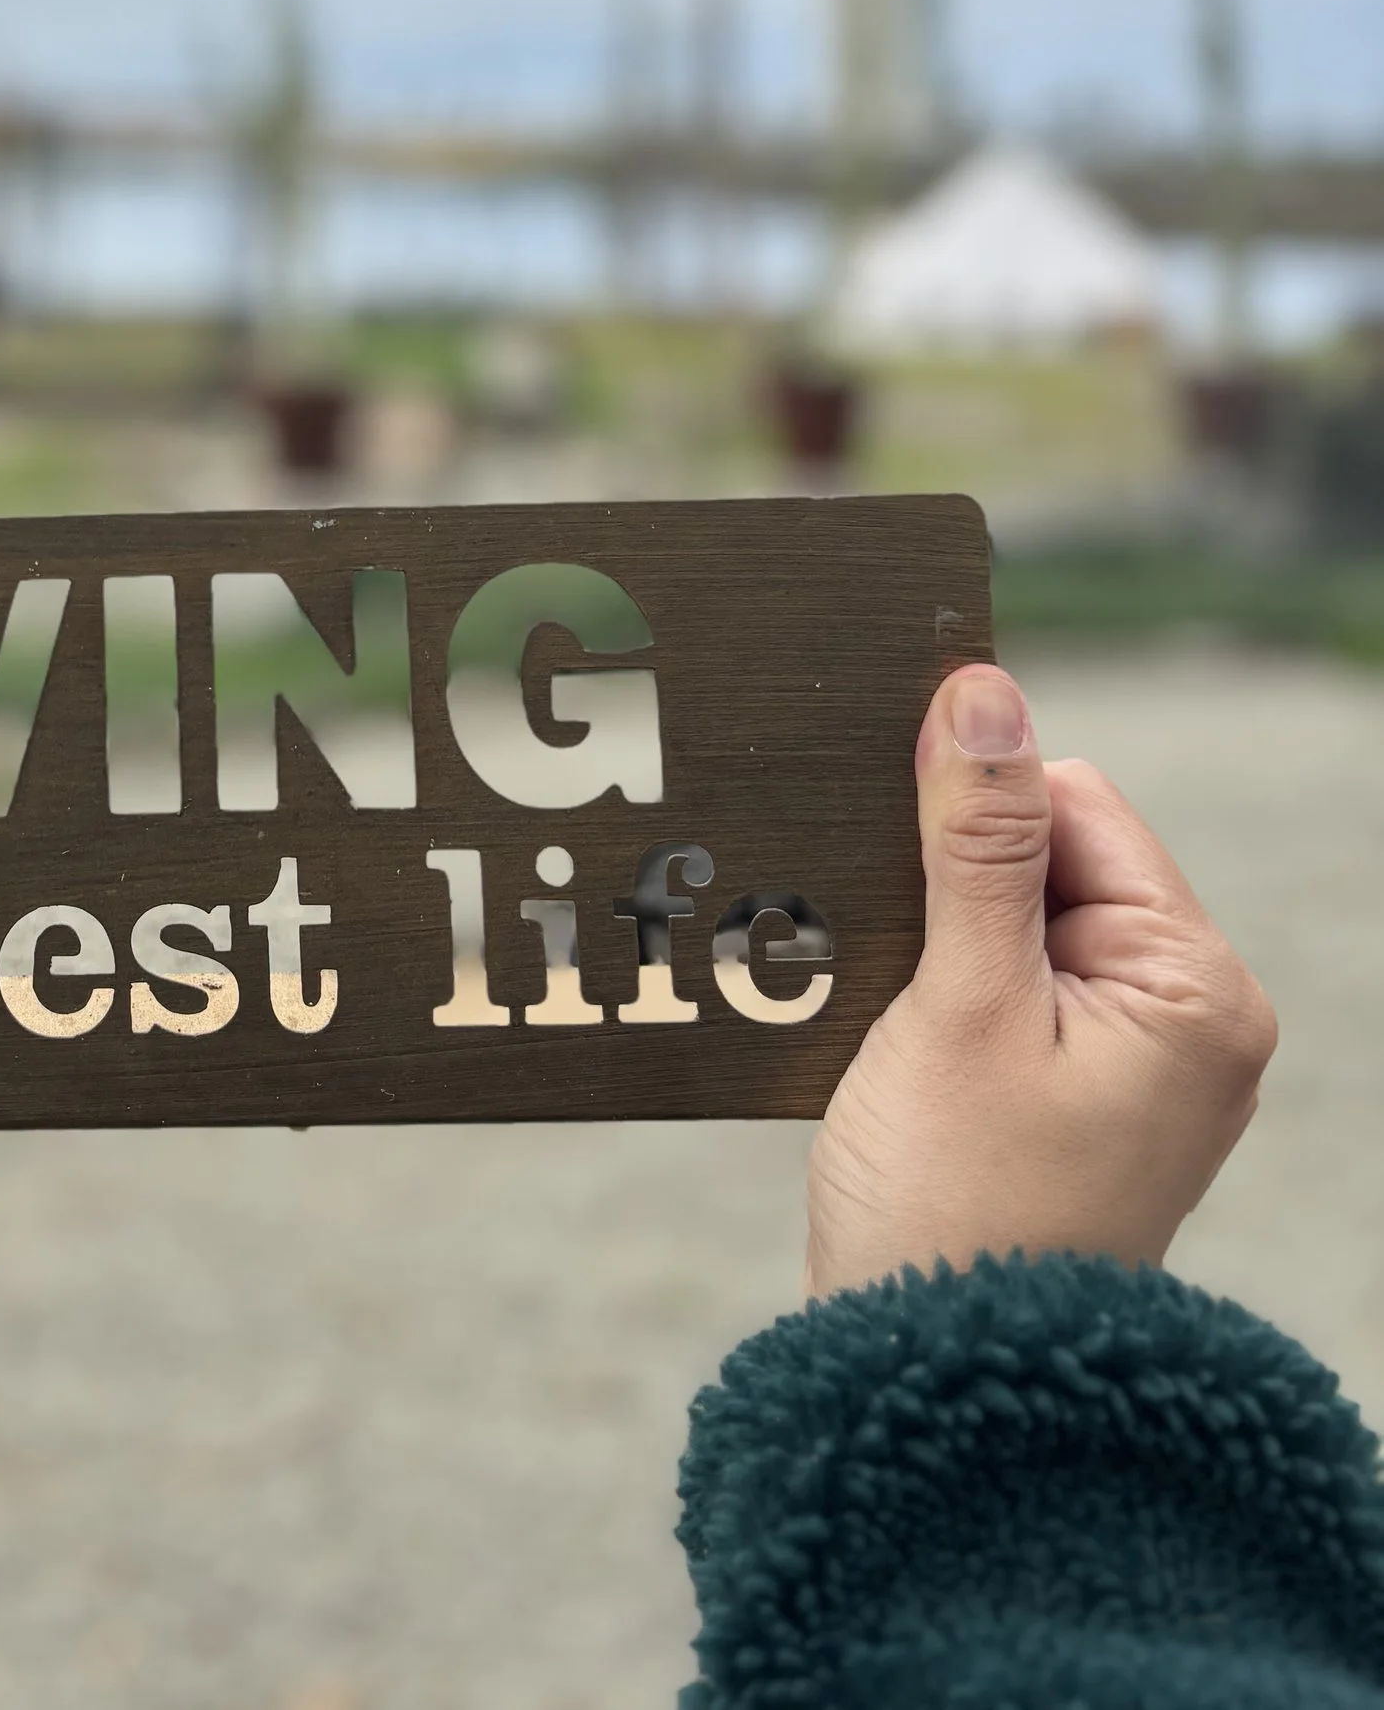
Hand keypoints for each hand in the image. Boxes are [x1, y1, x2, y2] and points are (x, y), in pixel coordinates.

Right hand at [804, 661, 1276, 1301]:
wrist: (933, 1389)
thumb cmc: (956, 1206)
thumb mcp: (960, 1001)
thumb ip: (976, 839)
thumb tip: (982, 688)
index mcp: (1196, 988)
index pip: (1078, 803)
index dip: (971, 808)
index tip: (881, 845)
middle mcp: (1189, 1019)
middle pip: (1049, 854)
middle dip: (950, 880)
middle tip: (886, 957)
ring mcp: (1136, 1063)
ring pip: (1014, 916)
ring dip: (936, 938)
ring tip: (893, 1015)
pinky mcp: (1077, 1097)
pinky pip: (1006, 985)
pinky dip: (939, 990)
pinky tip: (894, 1038)